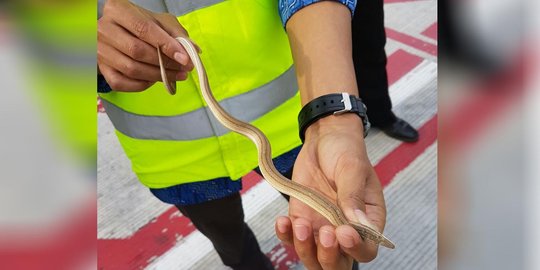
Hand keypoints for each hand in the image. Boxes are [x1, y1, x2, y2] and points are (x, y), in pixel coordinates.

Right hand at [98, 0, 194, 90]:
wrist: (118, 32)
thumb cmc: (141, 25)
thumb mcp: (160, 21)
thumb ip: (177, 33)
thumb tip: (193, 51)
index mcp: (118, 10)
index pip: (144, 29)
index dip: (166, 45)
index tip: (185, 58)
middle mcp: (104, 29)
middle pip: (137, 51)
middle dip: (164, 63)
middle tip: (183, 69)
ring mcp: (100, 50)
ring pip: (131, 69)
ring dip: (157, 76)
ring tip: (176, 76)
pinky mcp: (101, 69)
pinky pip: (122, 83)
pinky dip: (142, 85)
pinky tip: (155, 80)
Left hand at [275, 114, 386, 268]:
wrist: (324, 138)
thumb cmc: (346, 151)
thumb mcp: (352, 168)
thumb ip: (352, 196)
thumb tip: (357, 223)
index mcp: (368, 220)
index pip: (366, 250)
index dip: (355, 248)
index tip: (343, 231)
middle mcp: (345, 230)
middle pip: (339, 263)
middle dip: (329, 256)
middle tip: (323, 233)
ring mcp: (321, 227)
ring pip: (313, 257)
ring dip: (304, 248)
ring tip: (299, 224)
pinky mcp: (301, 219)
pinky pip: (291, 239)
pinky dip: (285, 235)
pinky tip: (284, 221)